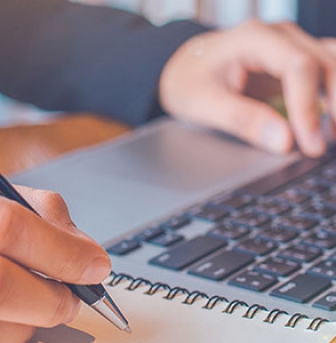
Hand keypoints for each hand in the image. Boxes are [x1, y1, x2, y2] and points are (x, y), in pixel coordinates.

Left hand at [159, 19, 335, 156]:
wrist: (182, 68)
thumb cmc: (189, 81)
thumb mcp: (205, 104)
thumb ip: (244, 121)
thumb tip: (284, 142)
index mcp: (255, 39)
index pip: (298, 67)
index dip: (307, 108)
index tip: (309, 143)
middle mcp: (280, 37)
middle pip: (325, 62)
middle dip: (334, 104)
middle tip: (325, 145)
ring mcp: (290, 47)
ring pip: (331, 64)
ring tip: (332, 136)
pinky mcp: (293, 63)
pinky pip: (323, 74)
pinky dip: (330, 97)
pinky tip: (328, 125)